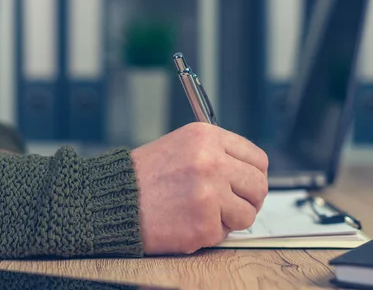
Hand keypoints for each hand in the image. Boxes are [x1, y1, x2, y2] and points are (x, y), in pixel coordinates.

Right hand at [130, 122, 268, 254]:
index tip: (244, 185)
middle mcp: (211, 162)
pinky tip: (186, 221)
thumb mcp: (181, 145)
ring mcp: (209, 193)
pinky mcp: (203, 223)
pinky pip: (224, 234)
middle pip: (258, 186)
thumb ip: (216, 153)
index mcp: (207, 138)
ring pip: (247, 214)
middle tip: (231, 205)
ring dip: (229, 219)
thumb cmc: (144, 176)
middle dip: (248, 200)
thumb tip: (247, 172)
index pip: (257, 159)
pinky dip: (208, 233)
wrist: (114, 199)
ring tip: (203, 213)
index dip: (253, 175)